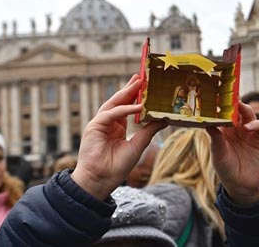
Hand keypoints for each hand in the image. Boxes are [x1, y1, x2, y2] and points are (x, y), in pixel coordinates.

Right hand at [71, 74, 166, 199]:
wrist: (101, 180)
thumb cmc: (117, 167)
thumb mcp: (138, 145)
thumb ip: (149, 131)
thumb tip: (164, 119)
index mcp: (117, 128)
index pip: (127, 107)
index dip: (136, 97)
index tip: (146, 86)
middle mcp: (108, 123)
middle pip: (120, 101)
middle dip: (130, 89)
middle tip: (141, 76)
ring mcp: (100, 124)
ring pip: (114, 103)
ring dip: (126, 92)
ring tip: (139, 82)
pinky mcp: (94, 126)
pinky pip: (111, 114)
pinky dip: (124, 109)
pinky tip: (137, 106)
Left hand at [207, 102, 258, 204]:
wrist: (241, 186)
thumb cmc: (226, 170)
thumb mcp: (218, 154)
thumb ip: (215, 139)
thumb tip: (208, 123)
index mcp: (223, 130)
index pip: (222, 113)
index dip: (220, 105)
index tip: (215, 96)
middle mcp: (236, 128)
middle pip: (236, 110)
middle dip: (234, 102)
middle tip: (230, 95)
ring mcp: (249, 132)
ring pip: (248, 115)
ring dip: (245, 109)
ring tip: (239, 107)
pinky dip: (255, 124)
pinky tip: (248, 127)